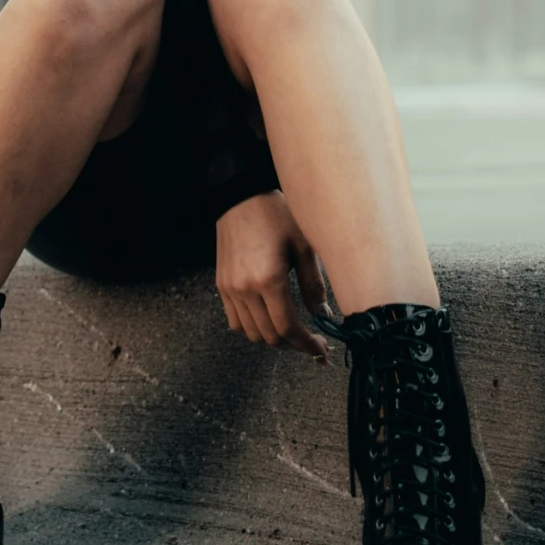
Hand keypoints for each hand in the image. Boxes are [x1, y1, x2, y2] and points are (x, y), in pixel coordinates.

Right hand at [215, 190, 329, 356]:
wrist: (241, 195)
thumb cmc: (275, 214)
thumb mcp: (303, 245)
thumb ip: (313, 284)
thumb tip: (323, 313)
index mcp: (269, 279)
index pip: (288, 328)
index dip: (306, 345)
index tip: (320, 349)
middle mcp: (245, 289)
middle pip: (270, 336)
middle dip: (293, 345)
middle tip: (311, 341)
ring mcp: (230, 289)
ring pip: (251, 333)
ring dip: (273, 338)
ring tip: (291, 331)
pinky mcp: (222, 285)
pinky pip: (235, 321)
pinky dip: (252, 328)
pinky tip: (268, 319)